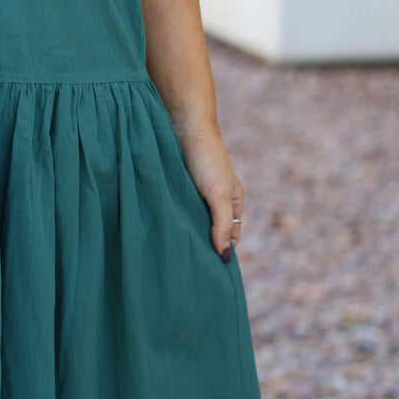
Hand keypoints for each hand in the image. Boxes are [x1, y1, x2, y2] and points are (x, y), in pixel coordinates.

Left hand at [171, 121, 243, 262]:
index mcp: (233, 201)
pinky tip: (165, 232)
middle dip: (205, 246)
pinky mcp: (177, 187)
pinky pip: (178, 210)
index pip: (232, 235)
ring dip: (188, 234)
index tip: (211, 271)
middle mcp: (216, 199)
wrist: (184, 126)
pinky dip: (175, 220)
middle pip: (212, 231)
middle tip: (192, 269)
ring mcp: (196, 194)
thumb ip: (222, 225)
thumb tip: (224, 256)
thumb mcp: (219, 195)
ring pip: (194, 222)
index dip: (224, 250)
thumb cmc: (206, 159)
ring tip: (176, 254)